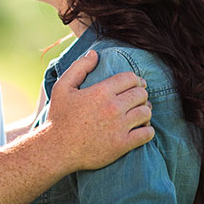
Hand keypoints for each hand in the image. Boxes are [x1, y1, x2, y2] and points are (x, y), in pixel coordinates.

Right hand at [46, 50, 153, 172]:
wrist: (56, 149)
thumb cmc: (59, 117)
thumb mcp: (62, 87)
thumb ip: (79, 67)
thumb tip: (94, 54)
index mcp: (101, 91)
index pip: (131, 78)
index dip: (135, 79)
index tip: (135, 84)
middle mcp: (113, 107)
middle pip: (141, 94)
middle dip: (141, 94)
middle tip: (137, 99)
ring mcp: (119, 127)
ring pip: (146, 112)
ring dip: (145, 111)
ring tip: (139, 114)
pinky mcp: (122, 145)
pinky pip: (147, 134)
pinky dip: (147, 130)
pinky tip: (141, 129)